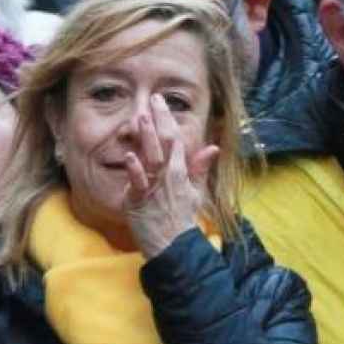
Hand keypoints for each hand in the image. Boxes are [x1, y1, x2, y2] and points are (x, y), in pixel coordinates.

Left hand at [124, 93, 218, 258]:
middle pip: (165, 142)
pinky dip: (135, 169)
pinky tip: (130, 156)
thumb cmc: (181, 218)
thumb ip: (199, 168)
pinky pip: (138, 182)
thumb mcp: (195, 191)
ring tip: (142, 118)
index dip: (168, 119)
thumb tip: (213, 148)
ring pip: (152, 157)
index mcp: (181, 171)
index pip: (176, 138)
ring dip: (147, 137)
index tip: (160, 101)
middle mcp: (169, 175)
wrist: (173, 244)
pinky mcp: (140, 199)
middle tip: (153, 99)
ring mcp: (154, 186)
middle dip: (159, 119)